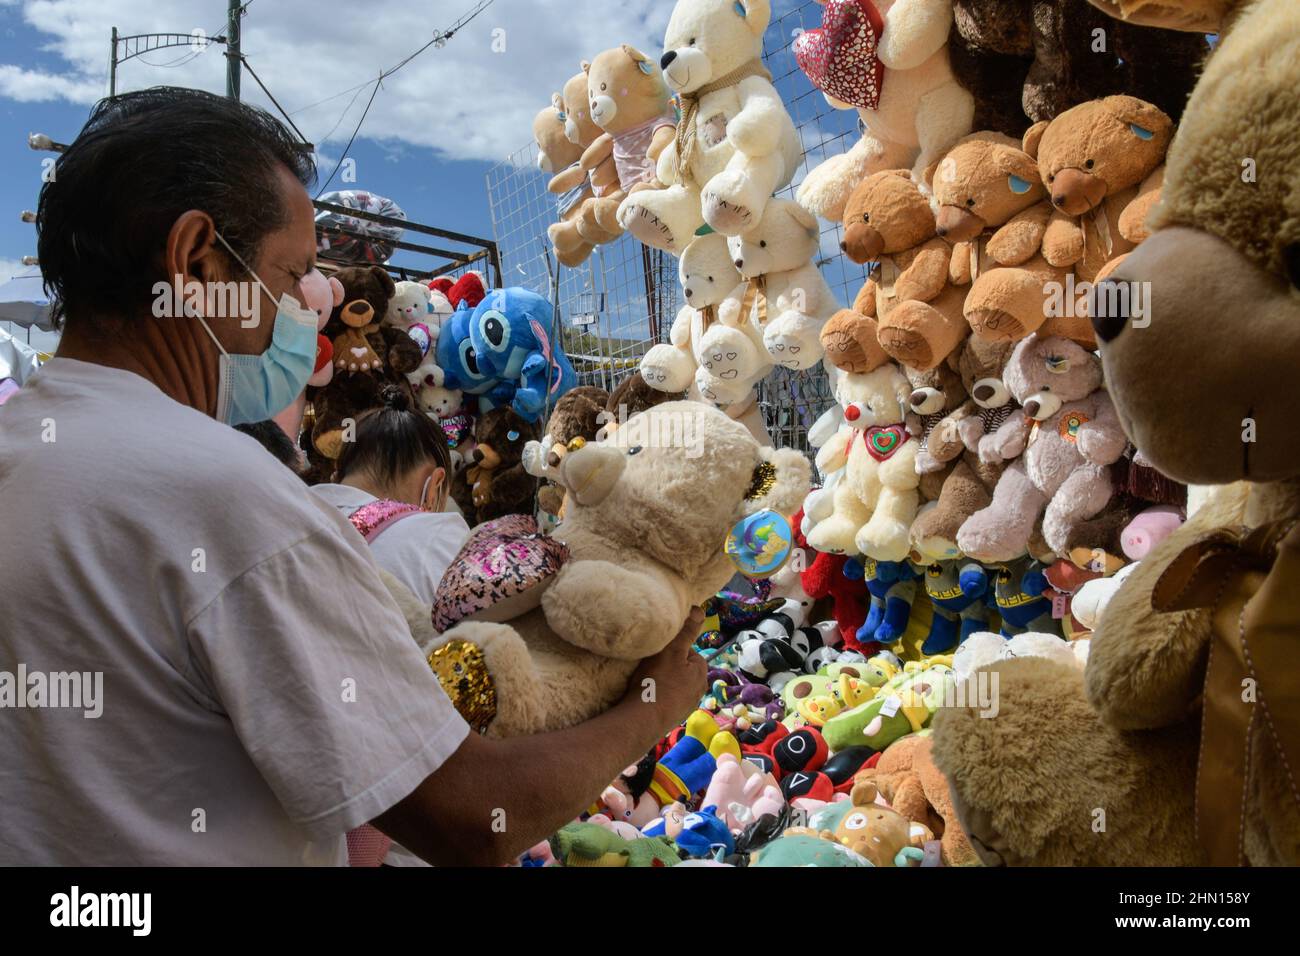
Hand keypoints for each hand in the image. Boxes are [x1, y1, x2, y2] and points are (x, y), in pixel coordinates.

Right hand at [625, 607, 707, 723]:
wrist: (644, 719)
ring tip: (646, 681)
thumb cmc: (657, 680)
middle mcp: (699, 690)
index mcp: (700, 672)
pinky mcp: (674, 717)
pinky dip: (660, 697)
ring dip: (664, 682)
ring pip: (675, 686)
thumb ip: (686, 630)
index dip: (673, 649)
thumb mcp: (671, 649)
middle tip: (650, 667)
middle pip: (682, 670)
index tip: (658, 652)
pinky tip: (647, 696)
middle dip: (669, 667)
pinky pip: (668, 701)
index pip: (689, 652)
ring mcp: (687, 706)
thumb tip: (699, 610)